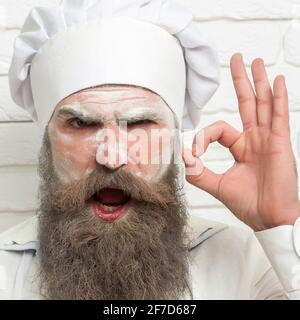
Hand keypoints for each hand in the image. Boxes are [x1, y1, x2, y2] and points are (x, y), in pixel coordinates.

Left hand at [182, 53, 299, 230]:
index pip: (219, 129)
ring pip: (263, 104)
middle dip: (241, 81)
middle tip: (236, 59)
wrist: (268, 218)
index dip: (203, 137)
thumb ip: (198, 172)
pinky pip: (279, 116)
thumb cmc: (249, 204)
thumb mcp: (217, 185)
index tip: (194, 152)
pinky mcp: (281, 143)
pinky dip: (278, 97)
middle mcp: (255, 140)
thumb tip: (181, 157)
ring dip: (259, 82)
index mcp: (241, 148)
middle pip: (248, 104)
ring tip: (255, 62)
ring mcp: (269, 139)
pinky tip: (276, 81)